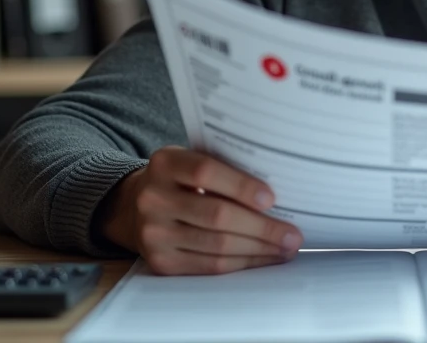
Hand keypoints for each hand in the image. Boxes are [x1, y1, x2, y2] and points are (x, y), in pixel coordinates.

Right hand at [99, 146, 302, 274]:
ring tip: (286, 248)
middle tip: (293, 234)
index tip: (272, 198)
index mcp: (165, 163)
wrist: (134, 206)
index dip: (240, 186)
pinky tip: (262, 258)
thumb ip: (223, 167)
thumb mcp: (190, 160)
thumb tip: (278, 191)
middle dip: (262, 227)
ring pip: (217, 246)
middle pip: (216, 215)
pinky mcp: (159, 262)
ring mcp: (153, 234)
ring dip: (258, 249)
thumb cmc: (180, 180)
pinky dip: (242, 264)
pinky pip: (209, 267)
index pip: (205, 172)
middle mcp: (153, 198)